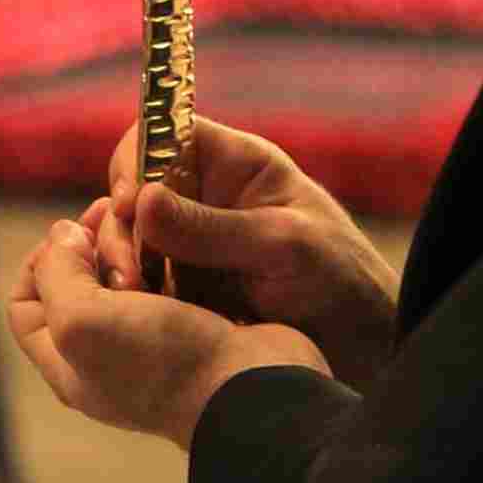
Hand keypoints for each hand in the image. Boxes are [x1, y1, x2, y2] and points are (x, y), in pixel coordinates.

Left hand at [9, 214, 329, 449]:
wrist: (252, 385)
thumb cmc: (164, 365)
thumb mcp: (83, 322)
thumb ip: (56, 274)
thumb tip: (62, 236)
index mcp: (69, 363)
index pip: (25, 305)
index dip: (39, 261)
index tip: (73, 235)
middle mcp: (106, 352)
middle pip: (77, 279)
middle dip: (92, 242)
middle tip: (119, 223)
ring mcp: (153, 337)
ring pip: (124, 268)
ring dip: (132, 239)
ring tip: (150, 226)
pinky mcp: (195, 318)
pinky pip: (169, 271)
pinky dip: (169, 248)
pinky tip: (180, 234)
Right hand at [96, 119, 399, 390]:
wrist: (362, 346)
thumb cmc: (339, 278)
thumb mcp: (282, 246)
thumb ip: (212, 227)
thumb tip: (142, 200)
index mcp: (235, 164)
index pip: (163, 136)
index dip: (135, 161)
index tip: (127, 203)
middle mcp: (205, 196)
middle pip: (135, 190)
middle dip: (121, 225)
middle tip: (129, 273)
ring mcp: (191, 243)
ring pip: (130, 237)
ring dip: (120, 262)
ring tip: (131, 297)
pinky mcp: (184, 286)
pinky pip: (140, 278)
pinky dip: (129, 292)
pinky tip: (132, 312)